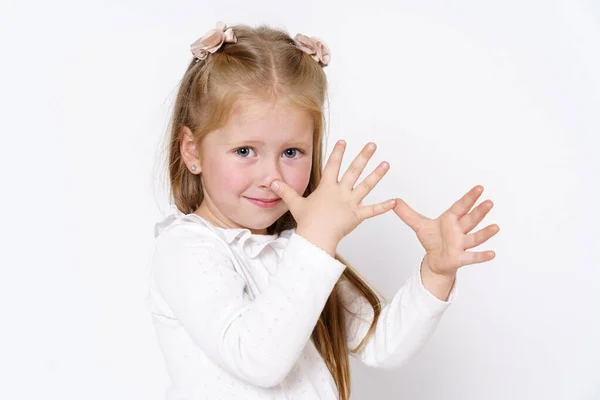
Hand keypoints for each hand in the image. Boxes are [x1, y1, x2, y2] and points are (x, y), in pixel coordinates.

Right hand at [270, 140, 396, 253]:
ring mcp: (351, 203)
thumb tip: (271, 182)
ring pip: (366, 186)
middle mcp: (341, 192)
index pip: (333, 165)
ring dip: (377, 174)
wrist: (316, 237)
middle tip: (372, 145)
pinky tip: (395, 201)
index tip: (344, 141)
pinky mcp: (357, 216)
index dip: (338, 152)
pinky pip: (372, 211)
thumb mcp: (295, 204)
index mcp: (327, 187)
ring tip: (386, 163)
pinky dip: (384, 207)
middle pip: (354, 170)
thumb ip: (285, 191)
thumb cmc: (307, 222)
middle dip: (363, 156)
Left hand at [393, 185, 498, 276]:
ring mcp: (462, 244)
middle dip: (479, 212)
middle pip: (470, 220)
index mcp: (450, 220)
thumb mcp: (419, 225)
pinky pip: (473, 257)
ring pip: (475, 237)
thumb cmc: (432, 240)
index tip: (479, 188)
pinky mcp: (461, 258)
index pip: (461, 207)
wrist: (435, 260)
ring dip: (485, 233)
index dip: (469, 198)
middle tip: (489, 202)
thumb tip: (394, 201)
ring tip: (495, 227)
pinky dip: (482, 256)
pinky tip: (492, 253)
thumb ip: (406, 213)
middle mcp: (459, 230)